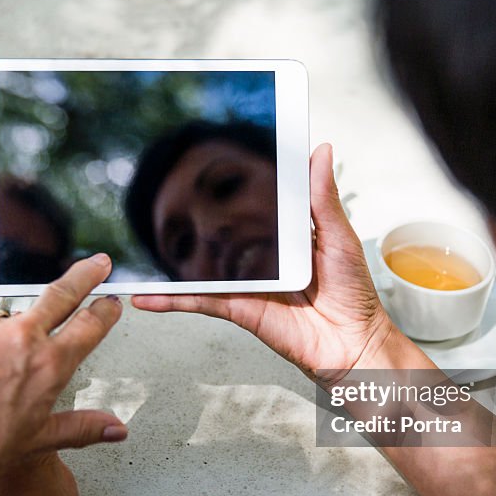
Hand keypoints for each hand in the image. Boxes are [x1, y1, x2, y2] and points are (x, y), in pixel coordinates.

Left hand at [0, 254, 126, 495]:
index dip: (105, 311)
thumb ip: (80, 428)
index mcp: (49, 365)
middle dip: (83, 275)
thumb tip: (115, 430)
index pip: (90, 326)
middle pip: (62, 293)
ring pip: (2, 309)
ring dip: (0, 321)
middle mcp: (21, 338)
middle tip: (95, 264)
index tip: (111, 303)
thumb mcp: (36, 441)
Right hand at [132, 144, 428, 386]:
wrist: (353, 343)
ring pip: (201, 268)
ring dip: (170, 263)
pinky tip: (148, 296)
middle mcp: (262, 257)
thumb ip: (322, 197)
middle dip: (190, 221)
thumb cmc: (354, 293)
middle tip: (159, 195)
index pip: (252, 206)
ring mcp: (247, 283)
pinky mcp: (239, 308)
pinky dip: (173, 300)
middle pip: (218, 235)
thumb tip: (320, 152)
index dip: (231, 187)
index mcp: (285, 235)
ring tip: (141, 248)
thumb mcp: (339, 235)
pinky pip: (201, 301)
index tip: (207, 161)